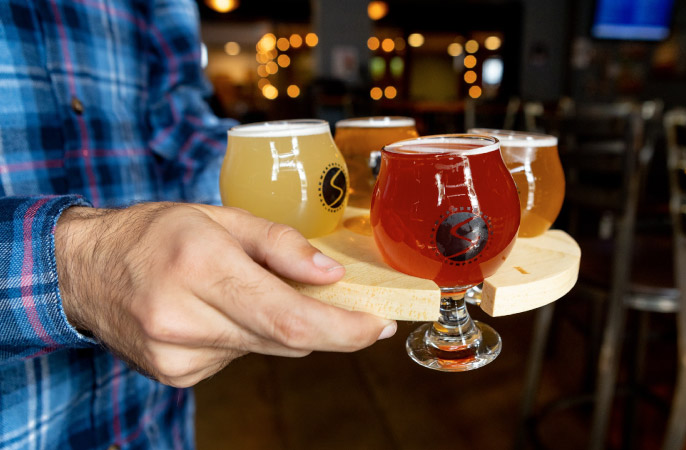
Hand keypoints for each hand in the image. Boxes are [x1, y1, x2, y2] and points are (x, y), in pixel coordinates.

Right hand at [55, 203, 395, 386]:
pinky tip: (221, 310)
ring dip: (280, 324)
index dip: (345, 329)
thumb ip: (280, 244)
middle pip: (285, 341)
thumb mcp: (220, 216)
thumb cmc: (154, 234)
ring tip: (251, 289)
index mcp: (199, 266)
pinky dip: (248, 333)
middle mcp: (184, 318)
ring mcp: (177, 355)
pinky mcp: (176, 375)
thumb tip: (331, 275)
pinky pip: (239, 356)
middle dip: (329, 327)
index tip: (381, 324)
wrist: (83, 270)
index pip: (289, 318)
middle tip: (356, 309)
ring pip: (266, 348)